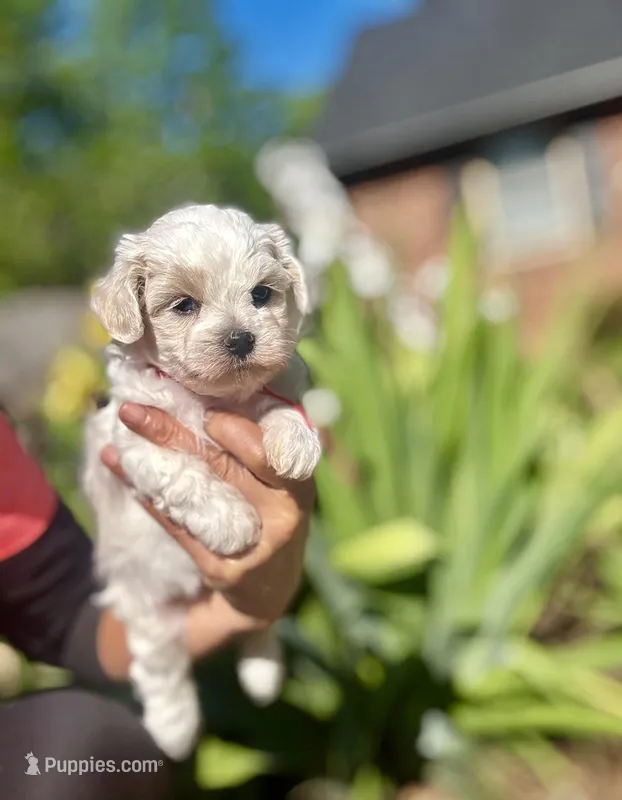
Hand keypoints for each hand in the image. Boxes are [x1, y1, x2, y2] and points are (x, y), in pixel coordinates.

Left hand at [97, 403, 313, 680]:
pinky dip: (148, 496)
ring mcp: (252, 545)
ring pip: (194, 495)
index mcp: (299, 485)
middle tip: (133, 409)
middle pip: (222, 468)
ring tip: (118, 434)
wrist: (269, 589)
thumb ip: (261, 447)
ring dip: (151, 461)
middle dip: (173, 433)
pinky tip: (122, 470)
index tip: (203, 412)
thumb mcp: (282, 484)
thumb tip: (211, 393)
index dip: (235, 431)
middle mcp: (282, 515)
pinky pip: (178, 526)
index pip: (269, 453)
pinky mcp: (222, 568)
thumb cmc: (271, 517)